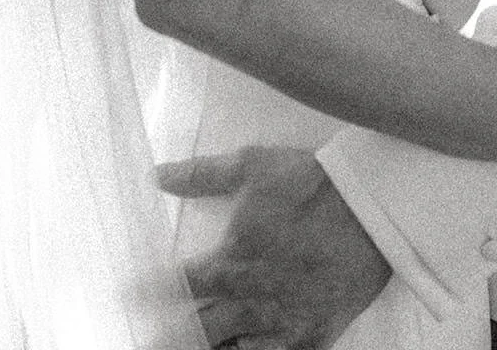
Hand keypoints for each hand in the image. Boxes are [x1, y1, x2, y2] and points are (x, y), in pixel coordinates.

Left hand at [158, 146, 391, 349]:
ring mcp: (281, 325)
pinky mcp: (311, 338)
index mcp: (231, 259)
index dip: (146, 293)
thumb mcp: (252, 165)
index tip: (124, 297)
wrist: (372, 207)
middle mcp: (250, 299)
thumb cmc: (310, 182)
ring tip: (184, 348)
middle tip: (143, 343)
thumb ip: (202, 175)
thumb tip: (157, 175)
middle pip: (195, 333)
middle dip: (166, 341)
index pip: (175, 285)